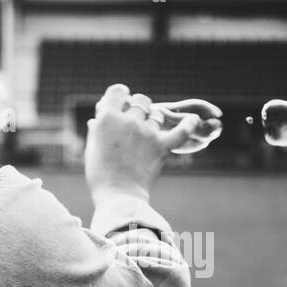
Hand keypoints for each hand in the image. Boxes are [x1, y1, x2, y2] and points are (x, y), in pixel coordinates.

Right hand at [84, 84, 198, 203]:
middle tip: (136, 120)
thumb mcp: (92, 148)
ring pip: (156, 115)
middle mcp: (127, 120)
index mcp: (107, 118)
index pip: (118, 91)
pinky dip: (189, 124)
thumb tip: (98, 119)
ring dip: (153, 120)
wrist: (118, 195)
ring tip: (148, 133)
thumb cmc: (100, 174)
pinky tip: (193, 119)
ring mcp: (146, 132)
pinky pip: (181, 130)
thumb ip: (97, 129)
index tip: (123, 102)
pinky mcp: (161, 146)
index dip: (121, 95)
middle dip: (139, 107)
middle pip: (141, 100)